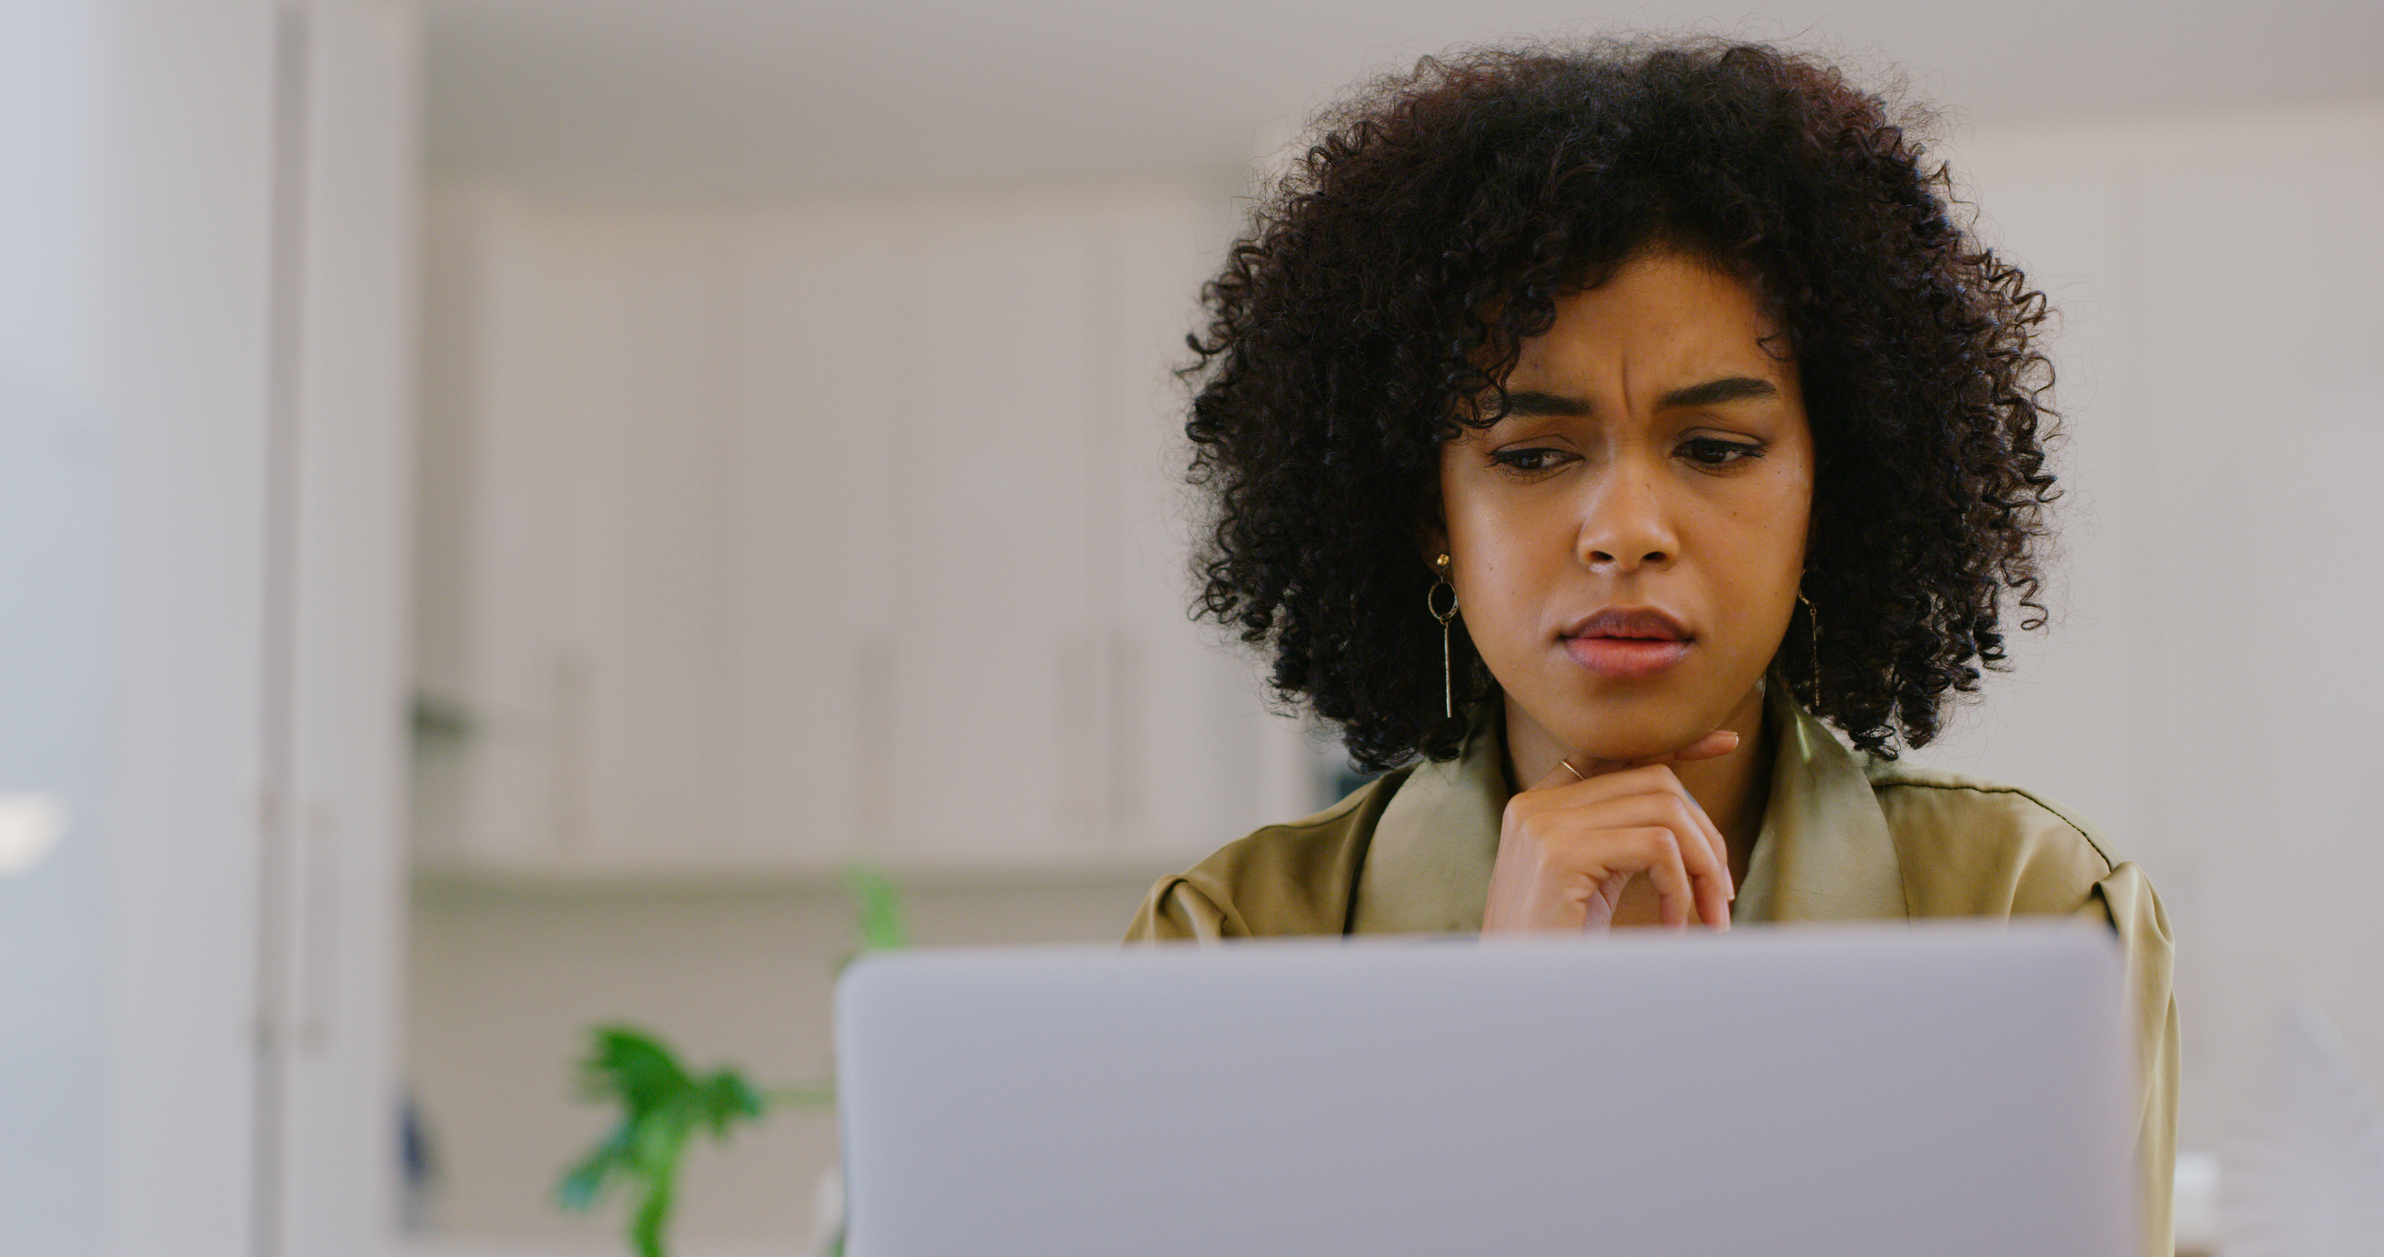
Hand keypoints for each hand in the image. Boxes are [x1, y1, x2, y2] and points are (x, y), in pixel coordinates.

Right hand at [1480, 731, 1738, 933]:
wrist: (1513, 1002)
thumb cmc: (1558, 951)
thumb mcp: (1592, 883)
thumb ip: (1621, 841)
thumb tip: (1687, 820)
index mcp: (1539, 806)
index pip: (1616, 752)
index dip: (1676, 745)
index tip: (1724, 743)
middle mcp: (1537, 804)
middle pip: (1654, 782)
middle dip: (1705, 835)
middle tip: (1722, 892)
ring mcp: (1544, 825)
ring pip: (1664, 810)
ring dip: (1704, 864)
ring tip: (1710, 914)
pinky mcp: (1560, 854)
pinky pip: (1656, 847)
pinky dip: (1682, 887)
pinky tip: (1674, 925)